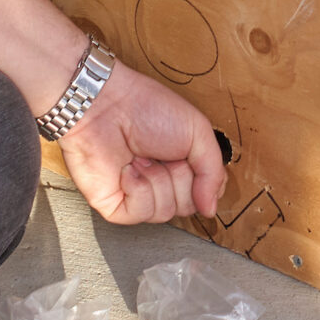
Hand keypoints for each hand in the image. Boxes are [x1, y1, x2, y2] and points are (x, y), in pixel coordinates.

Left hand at [57, 62, 226, 224]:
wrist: (106, 105)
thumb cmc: (146, 107)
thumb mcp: (197, 130)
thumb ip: (213, 172)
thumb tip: (212, 208)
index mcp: (183, 164)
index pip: (205, 193)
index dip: (205, 183)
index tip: (195, 162)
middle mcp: (162, 182)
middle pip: (188, 205)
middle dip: (181, 178)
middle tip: (167, 155)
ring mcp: (139, 195)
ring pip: (166, 212)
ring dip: (158, 181)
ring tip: (143, 158)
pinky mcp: (116, 204)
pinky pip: (140, 214)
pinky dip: (138, 190)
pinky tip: (128, 170)